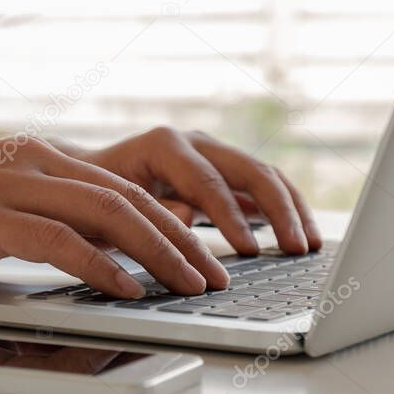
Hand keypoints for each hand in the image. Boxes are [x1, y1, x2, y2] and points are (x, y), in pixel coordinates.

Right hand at [0, 137, 229, 296]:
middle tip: (215, 275)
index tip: (204, 256)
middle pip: (127, 197)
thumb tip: (98, 251)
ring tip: (190, 284)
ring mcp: (8, 185)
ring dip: (157, 252)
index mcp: (41, 157)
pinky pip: (56, 238)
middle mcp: (33, 161)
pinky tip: (127, 287)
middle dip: (181, 239)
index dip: (172, 222)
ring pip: (103, 213)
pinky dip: (98, 263)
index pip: (124, 187)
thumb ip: (46, 219)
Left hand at [69, 127, 321, 255]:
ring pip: (264, 175)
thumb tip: (189, 217)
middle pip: (250, 170)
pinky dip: (282, 210)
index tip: (250, 251)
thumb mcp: (109, 205)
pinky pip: (260, 188)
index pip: (207, 182)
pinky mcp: (221, 171)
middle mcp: (193, 141)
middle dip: (279, 211)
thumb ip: (150, 211)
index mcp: (164, 145)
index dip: (231, 218)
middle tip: (296, 249)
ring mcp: (211, 153)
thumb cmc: (91, 195)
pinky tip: (299, 239)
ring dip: (291, 210)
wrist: (84, 176)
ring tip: (309, 247)